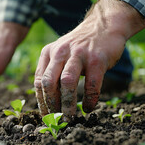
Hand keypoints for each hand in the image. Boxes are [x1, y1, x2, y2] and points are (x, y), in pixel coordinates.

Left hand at [34, 0, 144, 119]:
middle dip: (52, 105)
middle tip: (58, 119)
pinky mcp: (97, 59)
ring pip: (67, 83)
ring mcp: (79, 54)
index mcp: (48, 53)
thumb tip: (48, 102)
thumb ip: (53, 72)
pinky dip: (90, 100)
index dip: (42, 102)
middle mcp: (60, 52)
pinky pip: (91, 85)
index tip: (47, 116)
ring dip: (68, 104)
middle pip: (49, 83)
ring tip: (70, 117)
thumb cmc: (81, 47)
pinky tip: (88, 108)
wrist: (104, 26)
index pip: (39, 82)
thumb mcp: (61, 53)